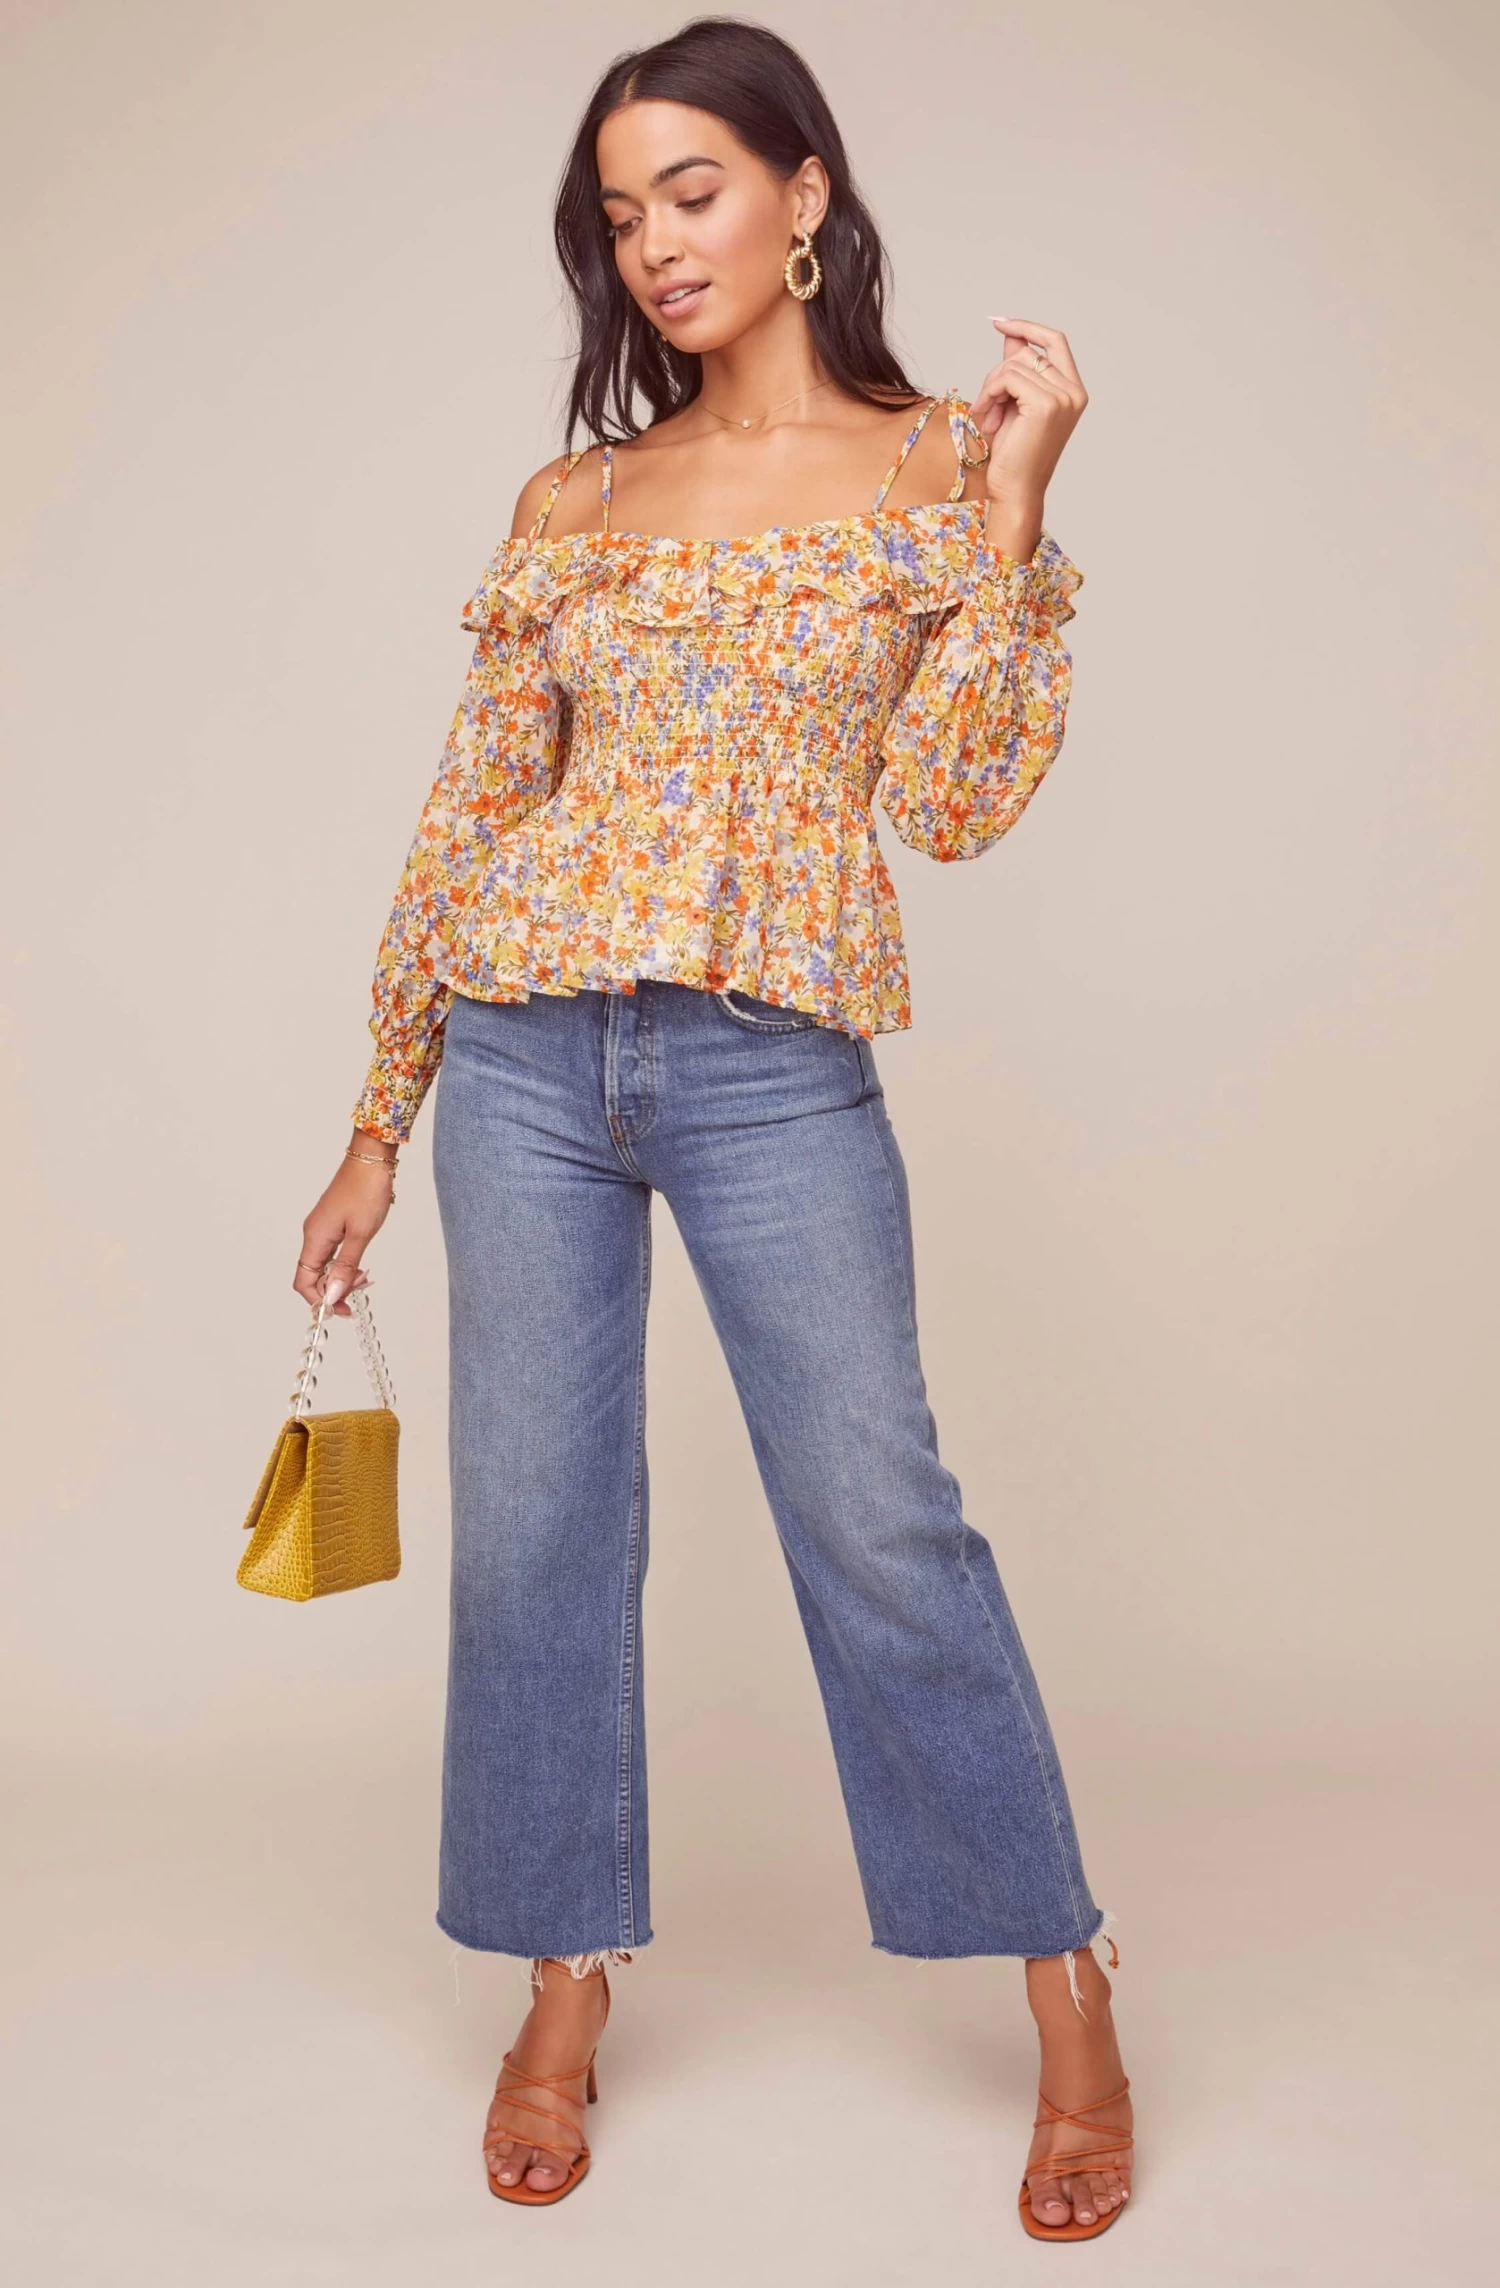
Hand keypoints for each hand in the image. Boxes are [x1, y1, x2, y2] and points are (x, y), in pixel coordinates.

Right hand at [294, 1141, 394, 1317]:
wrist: (371, 1158)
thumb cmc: (366, 1190)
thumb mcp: (360, 1234)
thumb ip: (346, 1267)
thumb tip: (332, 1295)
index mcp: (314, 1238)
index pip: (304, 1282)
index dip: (320, 1301)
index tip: (343, 1309)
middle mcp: (313, 1235)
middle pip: (312, 1277)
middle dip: (333, 1291)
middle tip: (360, 1291)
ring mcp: (322, 1229)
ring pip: (324, 1266)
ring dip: (341, 1278)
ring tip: (364, 1277)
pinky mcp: (333, 1223)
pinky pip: (332, 1253)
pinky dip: (344, 1264)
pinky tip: (360, 1264)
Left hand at [970, 318, 1087, 510]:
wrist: (1015, 490)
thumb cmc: (1014, 454)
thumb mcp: (1014, 404)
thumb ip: (1017, 370)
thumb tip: (1010, 335)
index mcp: (1073, 390)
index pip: (1055, 341)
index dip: (1028, 328)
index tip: (999, 323)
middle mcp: (1074, 391)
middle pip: (1027, 354)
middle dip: (998, 374)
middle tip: (985, 404)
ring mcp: (1063, 397)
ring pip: (1014, 365)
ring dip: (991, 388)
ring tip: (987, 416)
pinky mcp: (1046, 404)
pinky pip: (1008, 377)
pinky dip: (990, 393)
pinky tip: (986, 418)